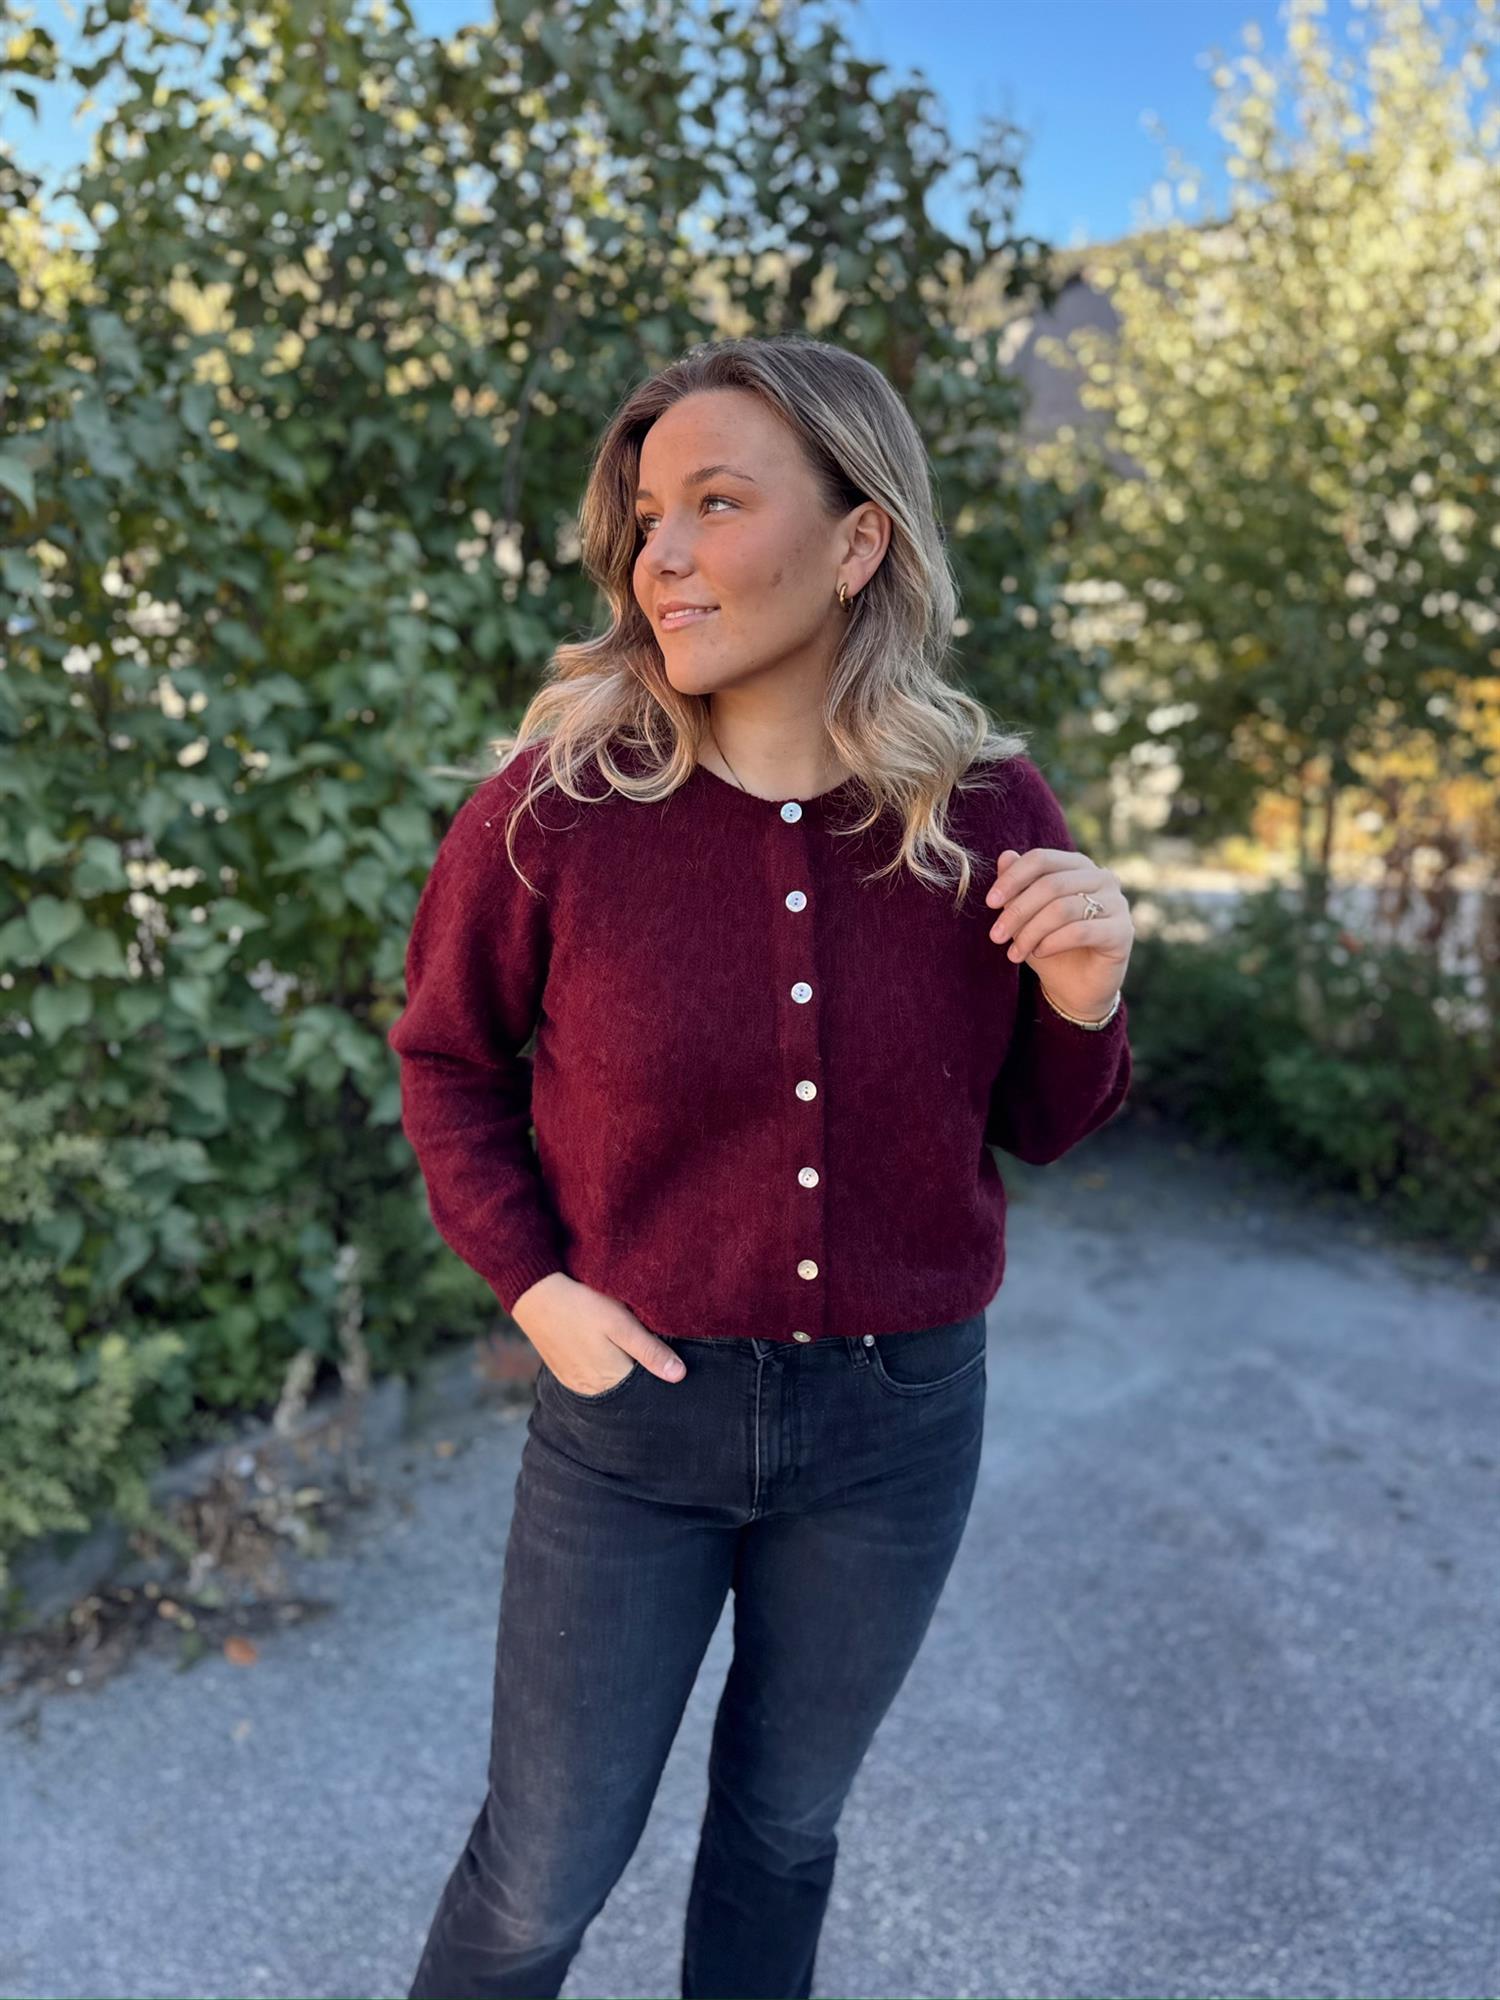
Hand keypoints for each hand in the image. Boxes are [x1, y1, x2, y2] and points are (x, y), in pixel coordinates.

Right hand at [510, 1272, 685, 1390]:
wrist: (535, 1294)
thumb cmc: (582, 1304)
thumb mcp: (621, 1323)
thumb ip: (649, 1351)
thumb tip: (679, 1376)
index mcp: (610, 1379)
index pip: (646, 1389)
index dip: (658, 1372)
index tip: (667, 1356)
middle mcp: (591, 1389)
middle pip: (627, 1389)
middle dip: (641, 1374)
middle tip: (647, 1347)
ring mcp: (575, 1384)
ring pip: (609, 1385)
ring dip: (621, 1372)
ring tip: (624, 1347)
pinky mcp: (564, 1374)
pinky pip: (591, 1381)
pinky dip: (603, 1371)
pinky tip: (605, 1352)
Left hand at [983, 846, 1133, 1022]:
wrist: (1076, 988)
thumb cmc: (1050, 946)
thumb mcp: (1026, 916)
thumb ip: (1018, 886)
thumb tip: (1005, 856)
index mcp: (1079, 866)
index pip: (1042, 859)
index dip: (1013, 878)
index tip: (990, 902)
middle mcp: (1103, 878)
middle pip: (1051, 884)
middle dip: (1017, 911)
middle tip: (995, 936)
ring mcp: (1117, 903)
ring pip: (1063, 908)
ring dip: (1031, 932)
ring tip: (1014, 953)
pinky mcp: (1122, 932)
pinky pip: (1080, 931)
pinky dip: (1052, 943)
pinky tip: (1038, 954)